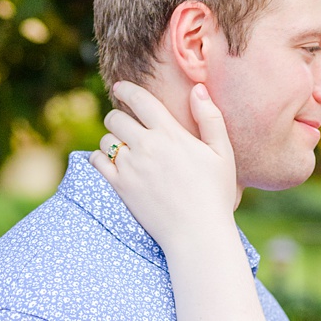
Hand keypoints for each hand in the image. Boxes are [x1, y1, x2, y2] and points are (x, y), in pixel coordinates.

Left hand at [92, 82, 239, 255]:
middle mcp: (146, 146)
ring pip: (106, 139)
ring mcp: (130, 167)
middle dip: (118, 116)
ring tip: (124, 147)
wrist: (197, 233)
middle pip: (115, 117)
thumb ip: (210, 117)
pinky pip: (97, 161)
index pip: (140, 100)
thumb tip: (197, 88)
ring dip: (112, 139)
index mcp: (171, 134)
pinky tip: (112, 162)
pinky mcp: (119, 186)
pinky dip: (100, 157)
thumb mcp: (223, 153)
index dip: (126, 89)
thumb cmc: (215, 193)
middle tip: (125, 122)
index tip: (120, 87)